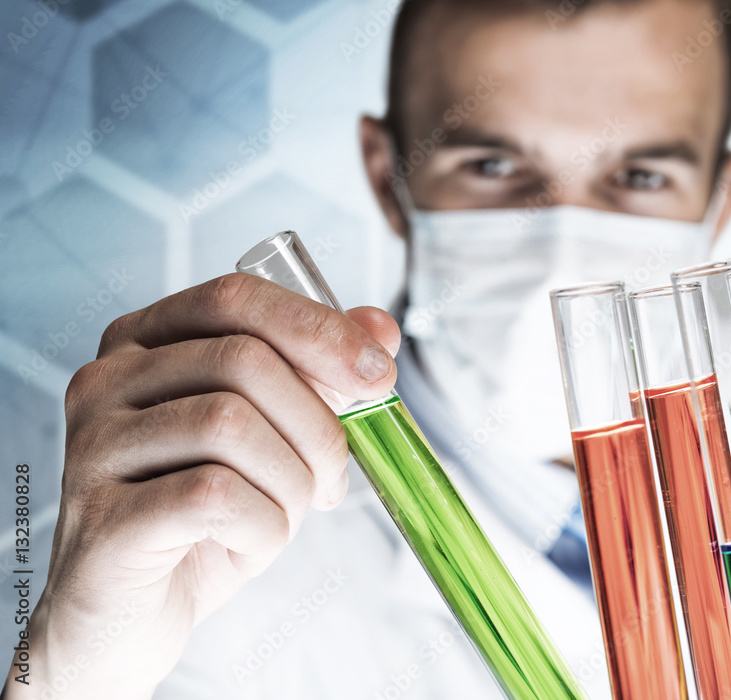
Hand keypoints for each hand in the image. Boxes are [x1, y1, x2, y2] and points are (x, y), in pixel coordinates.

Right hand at [4, 274, 399, 698]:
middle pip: (245, 360)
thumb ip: (319, 375)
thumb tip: (381, 327)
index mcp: (144, 342)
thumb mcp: (272, 438)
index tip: (379, 376)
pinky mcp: (102, 518)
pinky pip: (214, 496)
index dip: (319, 329)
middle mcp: (106, 381)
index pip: (236, 297)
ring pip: (231, 424)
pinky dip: (262, 528)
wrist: (130, 618)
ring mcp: (93, 448)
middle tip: (331, 480)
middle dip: (318, 426)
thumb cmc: (204, 517)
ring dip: (291, 483)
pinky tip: (248, 544)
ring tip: (282, 516)